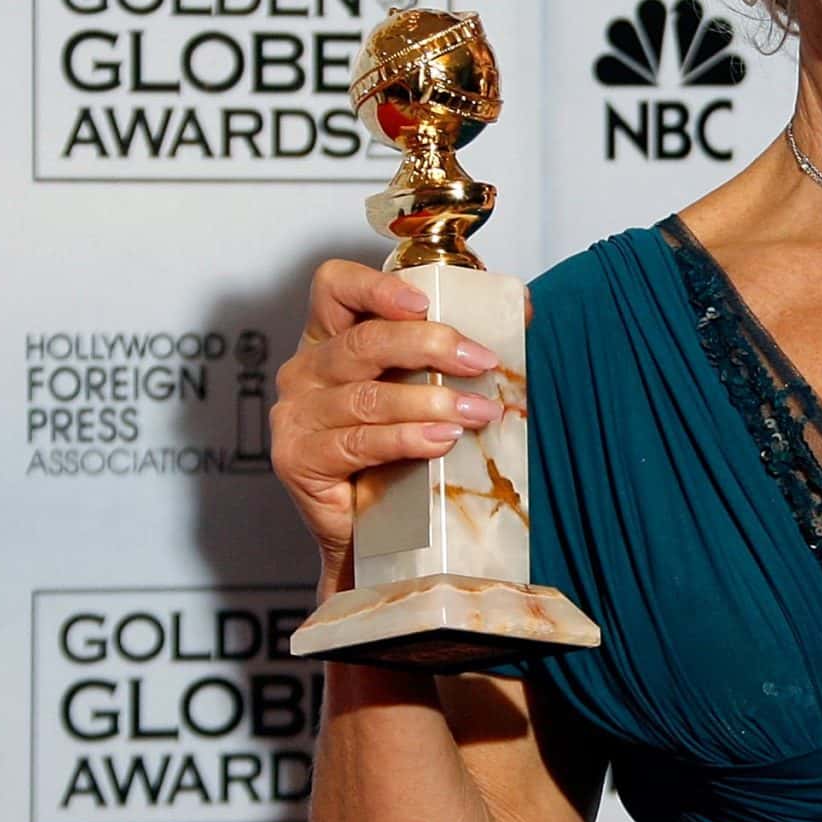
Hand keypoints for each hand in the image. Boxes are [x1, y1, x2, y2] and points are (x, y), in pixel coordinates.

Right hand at [270, 261, 517, 583]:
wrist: (373, 534)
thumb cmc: (397, 455)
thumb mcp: (427, 389)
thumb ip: (461, 348)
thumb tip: (524, 310)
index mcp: (330, 340)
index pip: (335, 287)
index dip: (376, 287)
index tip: (425, 303)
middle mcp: (306, 371)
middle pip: (363, 341)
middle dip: (431, 346)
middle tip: (480, 362)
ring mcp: (297, 415)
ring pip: (368, 396)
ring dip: (432, 401)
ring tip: (477, 413)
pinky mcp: (299, 459)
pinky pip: (358, 442)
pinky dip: (406, 438)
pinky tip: (440, 441)